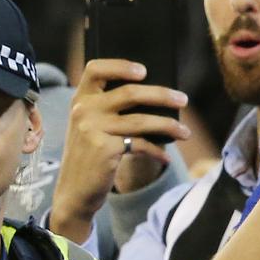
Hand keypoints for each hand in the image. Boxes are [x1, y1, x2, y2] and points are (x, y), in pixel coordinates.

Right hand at [50, 59, 189, 240]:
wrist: (74, 192)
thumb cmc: (89, 157)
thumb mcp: (90, 128)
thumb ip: (109, 110)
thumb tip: (157, 97)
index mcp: (79, 101)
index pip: (95, 69)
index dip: (121, 66)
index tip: (143, 71)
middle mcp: (84, 111)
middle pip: (131, 92)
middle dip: (162, 95)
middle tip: (183, 100)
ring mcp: (92, 129)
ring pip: (142, 120)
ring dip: (169, 125)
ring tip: (185, 132)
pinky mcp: (104, 149)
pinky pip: (140, 144)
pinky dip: (157, 151)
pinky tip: (165, 157)